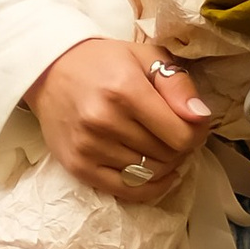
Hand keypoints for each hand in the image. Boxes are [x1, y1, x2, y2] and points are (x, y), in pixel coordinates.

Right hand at [30, 37, 212, 201]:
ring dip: (165, 164)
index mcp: (124, 90)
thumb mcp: (146, 57)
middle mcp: (104, 121)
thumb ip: (178, 84)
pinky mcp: (78, 166)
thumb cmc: (103, 62)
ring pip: (150, 174)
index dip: (196, 133)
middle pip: (167, 155)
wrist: (49, 70)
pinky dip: (150, 187)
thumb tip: (201, 117)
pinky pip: (127, 191)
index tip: (193, 124)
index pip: (181, 135)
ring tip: (161, 146)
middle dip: (181, 147)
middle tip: (175, 133)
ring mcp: (88, 147)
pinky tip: (158, 174)